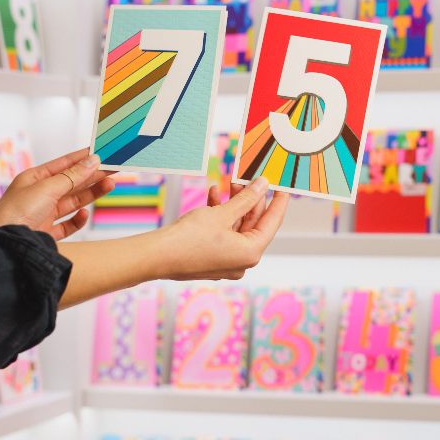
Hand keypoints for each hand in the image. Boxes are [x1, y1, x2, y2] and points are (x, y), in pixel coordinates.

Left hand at [0, 149, 115, 240]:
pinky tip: (84, 213)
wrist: (3, 244)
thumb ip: (72, 176)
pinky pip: (68, 224)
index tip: (102, 151)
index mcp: (35, 179)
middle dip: (92, 175)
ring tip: (110, 184)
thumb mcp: (47, 188)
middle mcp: (40, 195)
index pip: (64, 164)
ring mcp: (44, 214)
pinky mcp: (47, 232)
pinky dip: (78, 219)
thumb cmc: (15, 212)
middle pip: (72, 182)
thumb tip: (92, 161)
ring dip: (91, 193)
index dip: (83, 157)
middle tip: (114, 168)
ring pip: (73, 201)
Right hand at [159, 177, 287, 280]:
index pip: (273, 222)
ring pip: (237, 226)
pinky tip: (213, 195)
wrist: (156, 256)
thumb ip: (246, 198)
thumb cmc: (189, 238)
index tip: (284, 186)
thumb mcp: (222, 213)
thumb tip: (263, 185)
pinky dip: (220, 215)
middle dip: (250, 199)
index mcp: (251, 253)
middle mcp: (242, 260)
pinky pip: (223, 233)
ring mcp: (227, 261)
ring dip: (233, 204)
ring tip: (228, 183)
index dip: (278, 201)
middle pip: (253, 224)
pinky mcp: (212, 257)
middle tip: (248, 178)